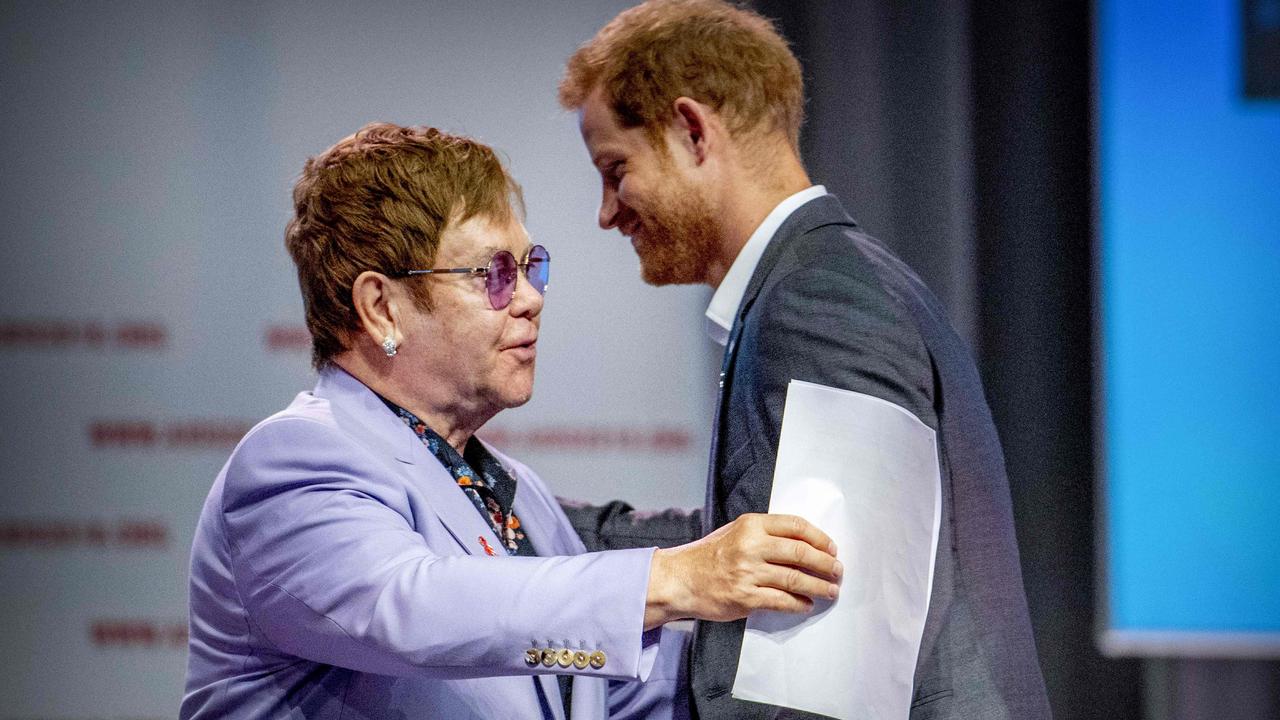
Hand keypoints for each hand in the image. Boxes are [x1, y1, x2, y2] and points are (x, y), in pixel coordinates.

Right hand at [643, 513, 841, 628]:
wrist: (680, 580)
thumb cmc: (709, 556)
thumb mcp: (735, 532)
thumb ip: (765, 533)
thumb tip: (803, 543)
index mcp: (751, 525)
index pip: (796, 526)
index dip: (820, 538)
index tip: (832, 548)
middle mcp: (751, 546)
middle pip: (801, 553)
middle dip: (825, 563)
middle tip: (837, 571)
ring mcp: (748, 573)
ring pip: (796, 579)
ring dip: (819, 586)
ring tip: (831, 590)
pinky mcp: (746, 598)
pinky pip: (782, 601)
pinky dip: (799, 604)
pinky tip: (807, 604)